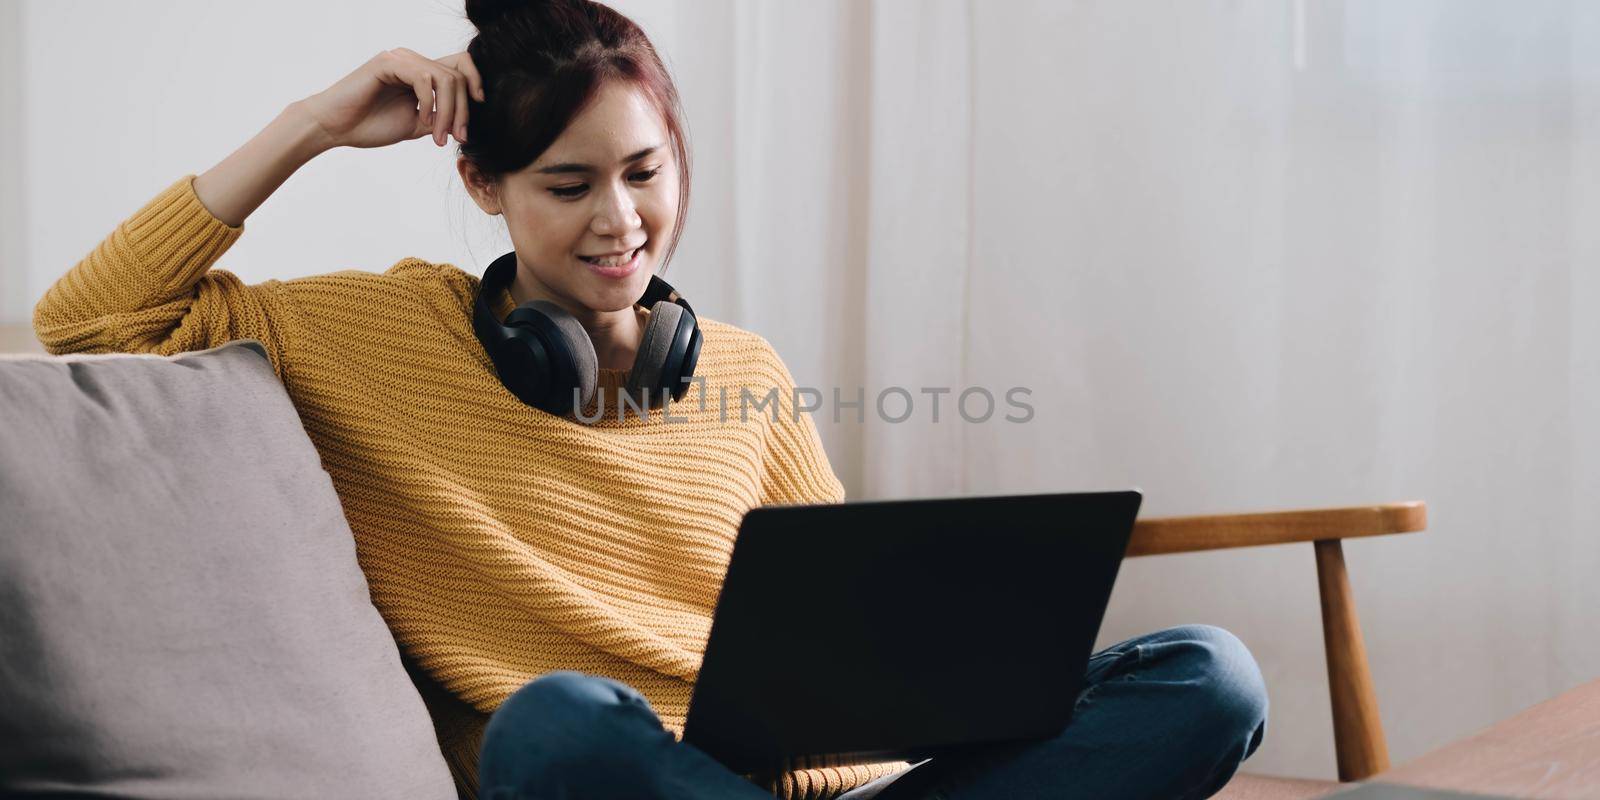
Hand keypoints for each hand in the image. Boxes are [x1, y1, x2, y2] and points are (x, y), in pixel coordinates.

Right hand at [296, 48, 485, 150]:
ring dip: (448, 111)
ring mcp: (400, 59)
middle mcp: (412, 61)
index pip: (460, 68)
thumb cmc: (369, 126)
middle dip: (463, 111)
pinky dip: (430, 102)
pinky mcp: (388, 63)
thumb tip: (464, 123)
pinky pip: (424, 77)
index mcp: (420, 73)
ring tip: (437, 135)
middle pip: (458, 74)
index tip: (476, 115)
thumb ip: (439, 119)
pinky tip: (422, 120)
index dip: (476, 87)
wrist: (334, 127)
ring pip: (445, 77)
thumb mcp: (415, 126)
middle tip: (456, 137)